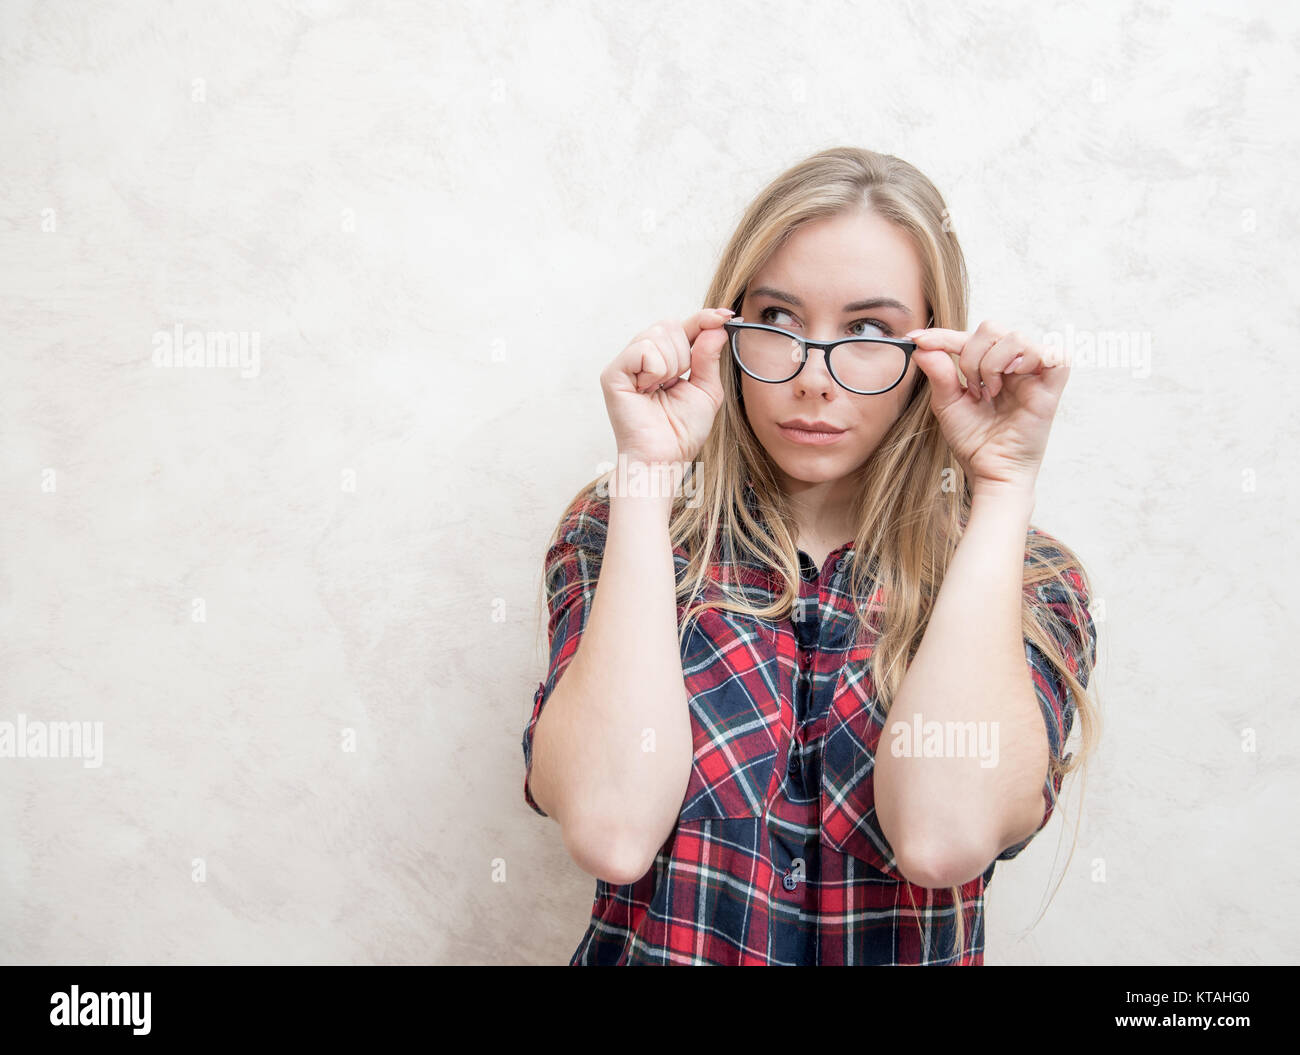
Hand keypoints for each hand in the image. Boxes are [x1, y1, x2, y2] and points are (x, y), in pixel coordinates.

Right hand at [601, 308, 732, 466]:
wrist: (664, 457)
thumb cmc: (681, 431)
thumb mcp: (706, 390)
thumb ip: (709, 357)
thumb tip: (716, 326)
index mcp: (662, 360)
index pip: (682, 327)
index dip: (703, 318)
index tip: (725, 315)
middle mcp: (641, 358)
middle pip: (669, 324)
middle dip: (685, 353)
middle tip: (677, 382)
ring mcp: (625, 364)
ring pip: (658, 334)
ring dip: (672, 364)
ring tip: (662, 390)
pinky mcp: (613, 373)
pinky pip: (643, 349)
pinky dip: (656, 370)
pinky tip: (649, 389)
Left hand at [905, 320, 1068, 491]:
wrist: (989, 471)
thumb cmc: (974, 442)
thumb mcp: (948, 405)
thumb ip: (938, 374)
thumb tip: (922, 346)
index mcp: (990, 367)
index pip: (968, 337)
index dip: (943, 335)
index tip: (916, 340)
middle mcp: (1012, 366)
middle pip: (992, 329)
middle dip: (970, 355)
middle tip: (969, 388)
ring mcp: (1033, 375)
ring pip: (1016, 337)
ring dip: (992, 363)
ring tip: (988, 392)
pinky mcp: (1052, 388)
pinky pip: (1054, 354)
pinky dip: (1029, 358)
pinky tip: (1012, 377)